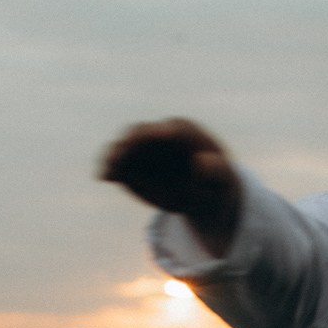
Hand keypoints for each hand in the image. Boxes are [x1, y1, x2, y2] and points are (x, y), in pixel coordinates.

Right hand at [100, 118, 242, 255]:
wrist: (202, 198)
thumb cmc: (217, 187)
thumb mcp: (223, 182)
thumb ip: (217, 170)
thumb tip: (203, 160)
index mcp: (186, 132)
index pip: (173, 129)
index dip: (161, 133)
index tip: (155, 138)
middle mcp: (159, 135)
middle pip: (141, 133)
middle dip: (130, 144)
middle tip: (120, 159)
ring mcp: (143, 149)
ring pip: (123, 146)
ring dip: (114, 156)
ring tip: (108, 172)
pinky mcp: (131, 165)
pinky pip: (117, 163)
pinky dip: (109, 168)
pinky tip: (104, 178)